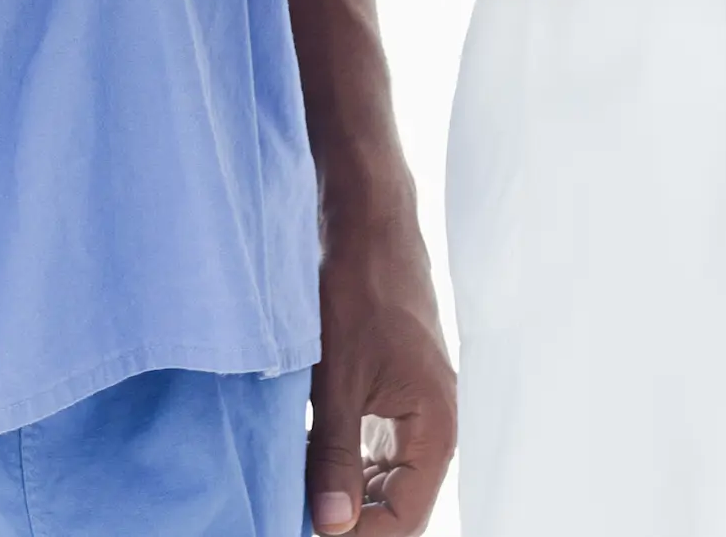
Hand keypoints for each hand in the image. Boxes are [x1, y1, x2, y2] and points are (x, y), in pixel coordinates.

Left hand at [308, 201, 456, 533]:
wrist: (364, 220)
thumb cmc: (358, 290)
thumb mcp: (336, 380)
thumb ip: (335, 457)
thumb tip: (330, 527)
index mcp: (435, 428)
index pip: (406, 518)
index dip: (359, 535)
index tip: (305, 530)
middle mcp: (431, 425)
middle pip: (395, 502)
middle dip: (348, 516)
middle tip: (290, 512)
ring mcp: (409, 407)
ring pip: (379, 476)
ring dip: (339, 489)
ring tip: (290, 490)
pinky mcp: (386, 389)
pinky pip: (367, 445)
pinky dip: (337, 458)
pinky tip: (299, 456)